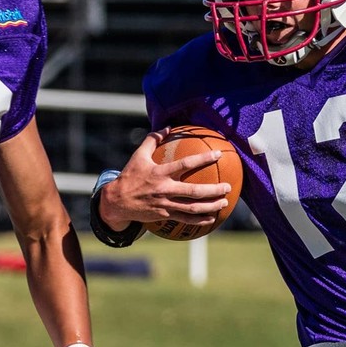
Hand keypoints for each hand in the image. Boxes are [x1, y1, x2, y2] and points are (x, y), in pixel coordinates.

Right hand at [100, 131, 230, 230]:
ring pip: (192, 208)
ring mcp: (165, 204)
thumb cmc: (129, 176)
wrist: (117, 202)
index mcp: (160, 173)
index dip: (203, 159)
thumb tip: (167, 126)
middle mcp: (164, 189)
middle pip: (194, 191)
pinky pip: (186, 219)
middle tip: (228, 187)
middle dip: (214, 190)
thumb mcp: (138, 156)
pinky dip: (200, 220)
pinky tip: (212, 218)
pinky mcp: (165, 215)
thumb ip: (152, 140)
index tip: (218, 155)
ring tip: (224, 202)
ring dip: (211, 206)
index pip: (185, 164)